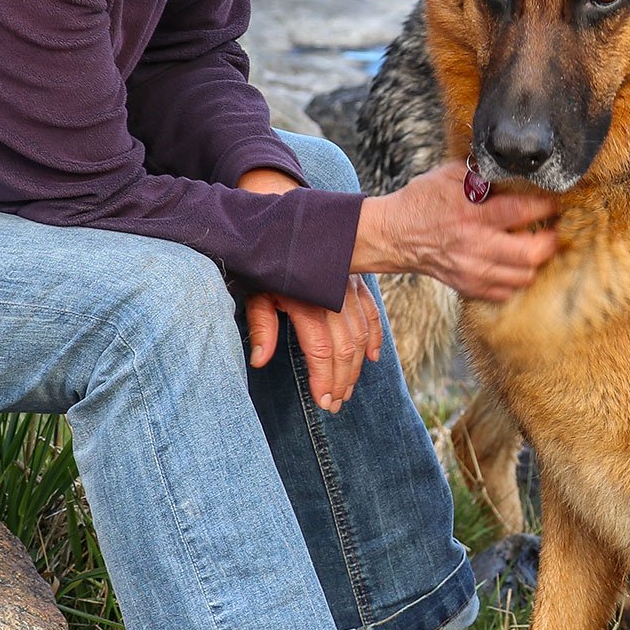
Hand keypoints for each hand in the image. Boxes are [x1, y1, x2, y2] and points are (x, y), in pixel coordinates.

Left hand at [246, 275, 382, 412]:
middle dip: (341, 380)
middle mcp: (333, 295)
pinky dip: (374, 336)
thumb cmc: (262, 262)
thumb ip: (261, 325)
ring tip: (347, 390)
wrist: (280, 225)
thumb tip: (259, 361)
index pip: (321, 349)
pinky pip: (372, 312)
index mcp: (306, 300)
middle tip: (334, 404)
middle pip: (345, 347)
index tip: (323, 401)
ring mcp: (348, 287)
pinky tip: (372, 358)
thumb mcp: (254, 290)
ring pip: (361, 334)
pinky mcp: (356, 281)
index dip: (324, 378)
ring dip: (356, 367)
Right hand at [354, 161, 558, 301]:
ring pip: (523, 277)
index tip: (554, 203)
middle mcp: (475, 245)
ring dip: (535, 262)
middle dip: (549, 241)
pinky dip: (516, 280)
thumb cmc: (422, 201)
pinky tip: (514, 265)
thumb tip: (511, 168)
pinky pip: (506, 292)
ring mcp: (472, 270)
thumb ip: (481, 173)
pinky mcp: (468, 286)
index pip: (522, 211)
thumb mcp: (449, 175)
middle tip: (553, 230)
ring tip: (535, 247)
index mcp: (472, 213)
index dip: (545, 207)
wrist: (394, 235)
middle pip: (530, 254)